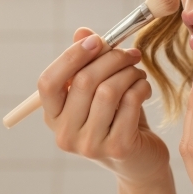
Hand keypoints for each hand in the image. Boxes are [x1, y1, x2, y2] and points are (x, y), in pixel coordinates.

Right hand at [39, 28, 170, 187]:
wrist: (140, 160)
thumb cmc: (116, 119)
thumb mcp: (98, 89)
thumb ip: (87, 62)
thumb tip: (82, 32)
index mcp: (53, 117)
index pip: (48, 82)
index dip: (71, 56)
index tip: (97, 40)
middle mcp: (65, 134)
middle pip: (83, 81)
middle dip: (111, 59)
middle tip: (130, 53)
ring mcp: (89, 144)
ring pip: (108, 90)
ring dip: (129, 73)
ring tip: (138, 73)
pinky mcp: (117, 148)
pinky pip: (129, 103)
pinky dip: (140, 88)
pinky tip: (144, 89)